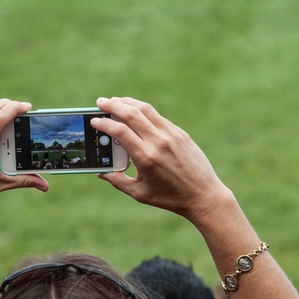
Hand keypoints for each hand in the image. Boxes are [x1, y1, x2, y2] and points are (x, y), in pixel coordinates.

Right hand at [92, 97, 232, 226]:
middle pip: (131, 114)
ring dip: (128, 102)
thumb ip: (118, 181)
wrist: (204, 195)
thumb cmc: (170, 198)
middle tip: (100, 102)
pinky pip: (158, 117)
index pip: (120, 131)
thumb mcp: (140, 193)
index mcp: (146, 158)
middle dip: (113, 105)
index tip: (94, 121)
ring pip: (146, 109)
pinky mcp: (180, 133)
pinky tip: (135, 112)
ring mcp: (171, 135)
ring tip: (116, 101)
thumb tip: (101, 172)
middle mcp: (158, 142)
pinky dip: (144, 111)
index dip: (104, 123)